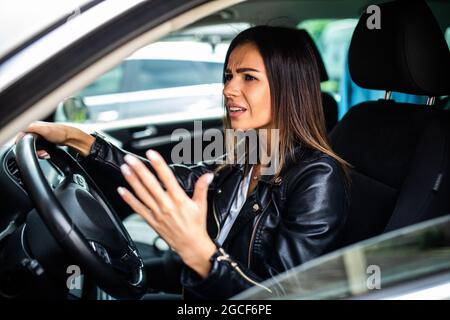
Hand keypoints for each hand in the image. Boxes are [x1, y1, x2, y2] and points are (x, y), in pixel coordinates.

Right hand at [15, 121, 94, 157]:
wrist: (73, 139)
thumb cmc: (62, 133)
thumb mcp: (44, 130)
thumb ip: (31, 129)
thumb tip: (21, 131)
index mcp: (35, 125)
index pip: (22, 134)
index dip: (24, 142)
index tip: (29, 148)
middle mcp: (37, 129)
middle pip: (28, 141)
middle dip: (33, 149)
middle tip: (40, 152)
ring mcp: (42, 135)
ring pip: (34, 146)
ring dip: (38, 152)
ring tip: (44, 153)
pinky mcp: (47, 141)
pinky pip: (40, 148)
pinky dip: (42, 152)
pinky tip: (47, 153)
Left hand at [117, 150, 215, 277]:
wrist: (190, 246)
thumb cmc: (196, 226)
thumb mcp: (201, 205)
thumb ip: (201, 188)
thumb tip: (207, 175)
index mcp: (179, 200)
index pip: (167, 178)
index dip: (158, 165)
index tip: (151, 154)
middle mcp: (166, 205)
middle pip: (151, 184)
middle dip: (140, 170)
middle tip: (130, 159)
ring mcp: (157, 213)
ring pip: (142, 194)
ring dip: (132, 181)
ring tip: (125, 169)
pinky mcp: (152, 221)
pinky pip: (138, 208)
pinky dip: (129, 199)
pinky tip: (122, 190)